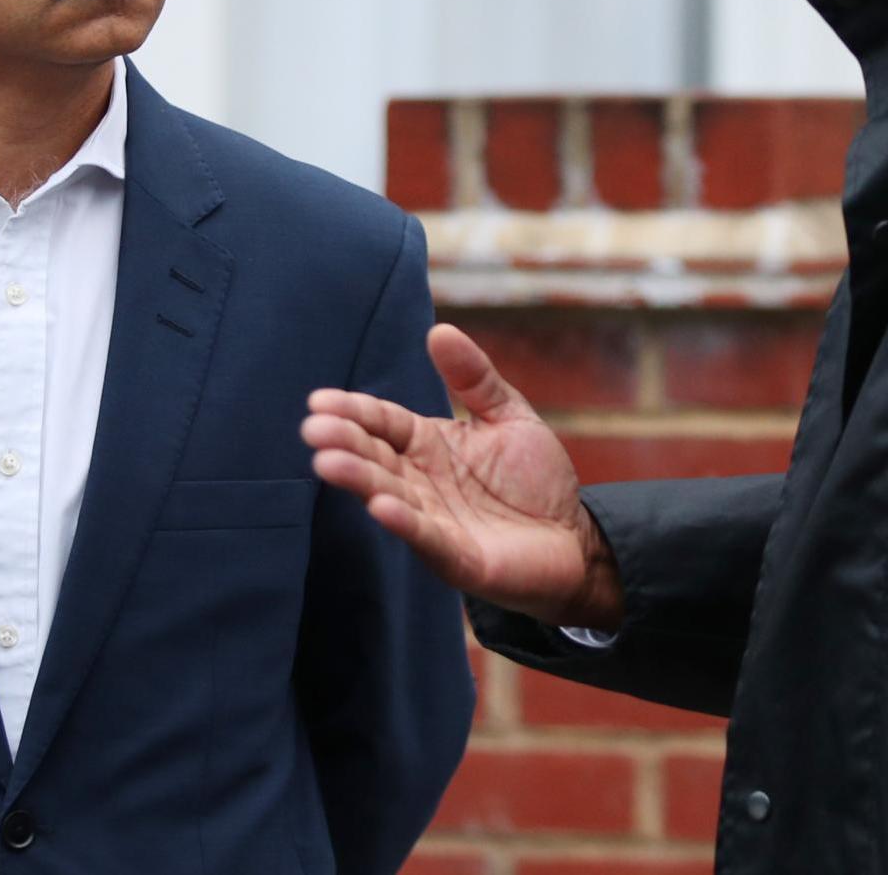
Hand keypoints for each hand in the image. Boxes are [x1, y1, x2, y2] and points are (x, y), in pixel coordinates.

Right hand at [303, 323, 624, 629]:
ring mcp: (435, 521)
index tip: (319, 401)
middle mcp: (421, 482)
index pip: (383, 423)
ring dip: (359, 481)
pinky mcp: (457, 557)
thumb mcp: (508, 415)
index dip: (354, 411)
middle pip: (376, 458)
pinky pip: (426, 538)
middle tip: (313, 429)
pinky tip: (380, 507)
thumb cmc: (536, 479)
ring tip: (329, 463)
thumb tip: (439, 330)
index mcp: (428, 445)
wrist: (574, 538)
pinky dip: (403, 523)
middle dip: (344, 443)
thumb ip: (475, 378)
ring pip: (389, 496)